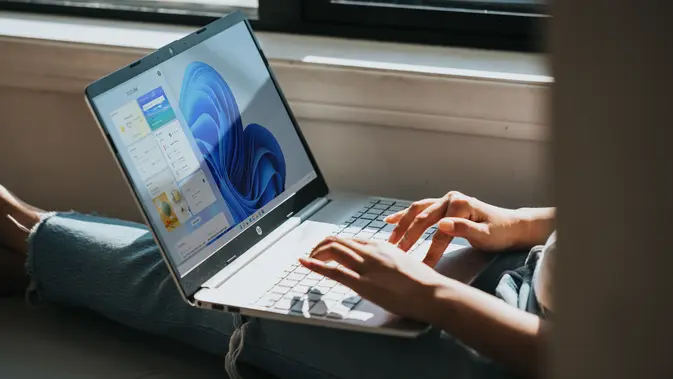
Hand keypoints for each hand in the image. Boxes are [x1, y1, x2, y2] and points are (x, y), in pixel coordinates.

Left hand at [299, 237, 448, 322]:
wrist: (433, 292)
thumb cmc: (423, 282)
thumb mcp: (403, 262)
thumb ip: (388, 261)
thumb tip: (381, 266)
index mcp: (381, 246)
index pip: (350, 240)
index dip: (334, 244)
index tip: (326, 250)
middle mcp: (371, 252)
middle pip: (338, 242)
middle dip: (320, 247)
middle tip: (312, 255)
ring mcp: (366, 267)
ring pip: (333, 250)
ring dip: (316, 254)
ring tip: (308, 259)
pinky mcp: (364, 284)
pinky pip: (334, 271)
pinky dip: (316, 265)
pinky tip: (306, 263)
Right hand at [385, 191, 528, 266]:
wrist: (511, 226)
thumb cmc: (500, 232)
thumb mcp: (486, 235)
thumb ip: (464, 229)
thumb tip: (442, 225)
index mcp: (460, 205)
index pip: (439, 231)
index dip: (429, 250)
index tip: (420, 266)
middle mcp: (450, 199)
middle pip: (423, 218)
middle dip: (408, 237)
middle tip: (397, 253)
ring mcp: (445, 200)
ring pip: (417, 211)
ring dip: (402, 225)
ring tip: (390, 241)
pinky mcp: (443, 205)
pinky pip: (420, 209)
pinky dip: (404, 215)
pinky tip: (390, 220)